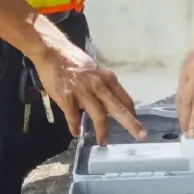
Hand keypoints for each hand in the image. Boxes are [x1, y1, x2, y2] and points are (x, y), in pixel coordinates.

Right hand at [32, 28, 145, 144]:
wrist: (52, 52)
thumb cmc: (74, 61)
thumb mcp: (94, 71)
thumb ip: (102, 86)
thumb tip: (108, 101)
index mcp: (107, 78)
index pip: (124, 98)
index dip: (132, 112)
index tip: (137, 122)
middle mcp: (99, 85)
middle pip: (118, 108)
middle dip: (130, 123)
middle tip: (140, 135)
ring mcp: (83, 92)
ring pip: (99, 115)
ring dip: (102, 130)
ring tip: (103, 142)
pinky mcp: (68, 98)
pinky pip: (73, 116)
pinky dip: (75, 126)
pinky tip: (76, 132)